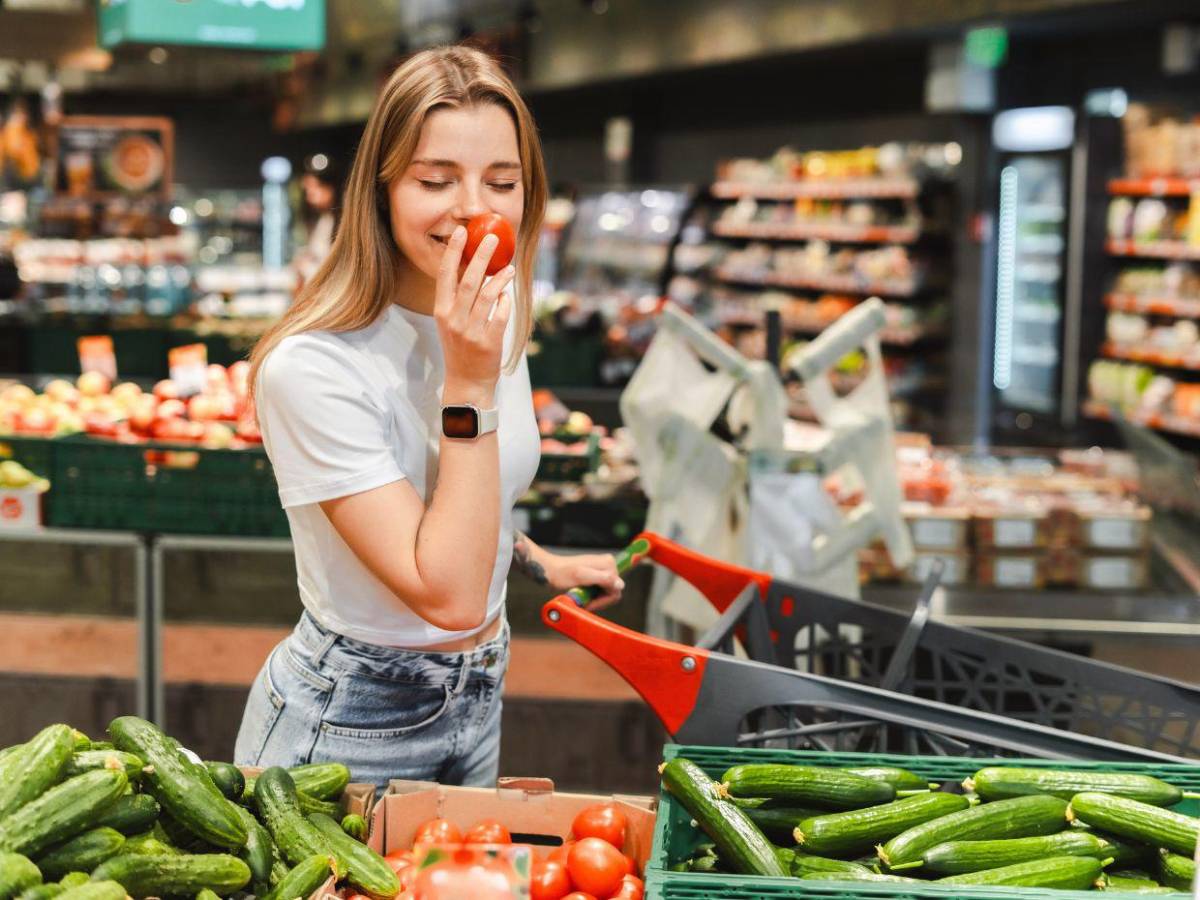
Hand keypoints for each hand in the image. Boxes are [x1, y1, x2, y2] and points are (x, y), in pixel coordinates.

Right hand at [435, 226, 516, 400]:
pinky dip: (505, 301)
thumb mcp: (451, 322)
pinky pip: (500, 315)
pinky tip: (507, 294)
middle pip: (468, 280)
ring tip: (509, 267)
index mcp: (442, 311)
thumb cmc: (460, 348)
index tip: (462, 232)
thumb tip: (473, 266)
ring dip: (500, 278)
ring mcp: (471, 332)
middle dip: (481, 256)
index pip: (445, 275)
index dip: (453, 252)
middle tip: (493, 239)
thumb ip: (458, 298)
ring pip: (487, 295)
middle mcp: (454, 319)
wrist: (467, 382)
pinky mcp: (489, 342)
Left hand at [545, 551, 625, 611]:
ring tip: (581, 598)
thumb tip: (620, 585)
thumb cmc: (561, 574)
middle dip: (599, 600)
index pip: (616, 589)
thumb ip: (603, 579)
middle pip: (612, 591)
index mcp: (608, 563)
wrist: (549, 571)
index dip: (603, 600)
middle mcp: (608, 564)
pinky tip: (581, 595)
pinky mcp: (596, 575)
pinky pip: (600, 591)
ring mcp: (602, 569)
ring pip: (607, 593)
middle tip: (584, 602)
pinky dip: (592, 597)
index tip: (588, 603)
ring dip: (595, 599)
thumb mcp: (581, 577)